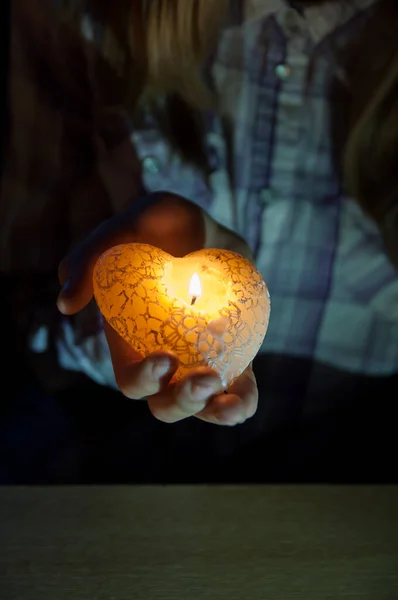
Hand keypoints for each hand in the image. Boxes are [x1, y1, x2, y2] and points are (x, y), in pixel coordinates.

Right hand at [57, 192, 258, 425]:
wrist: (207, 226)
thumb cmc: (160, 225)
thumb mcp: (129, 225)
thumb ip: (89, 256)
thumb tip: (66, 304)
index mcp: (133, 339)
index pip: (131, 379)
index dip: (143, 380)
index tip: (165, 357)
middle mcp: (166, 356)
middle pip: (164, 402)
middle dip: (180, 402)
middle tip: (203, 379)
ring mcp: (201, 359)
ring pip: (201, 406)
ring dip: (213, 411)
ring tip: (225, 398)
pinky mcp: (234, 355)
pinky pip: (239, 391)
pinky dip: (240, 404)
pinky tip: (240, 402)